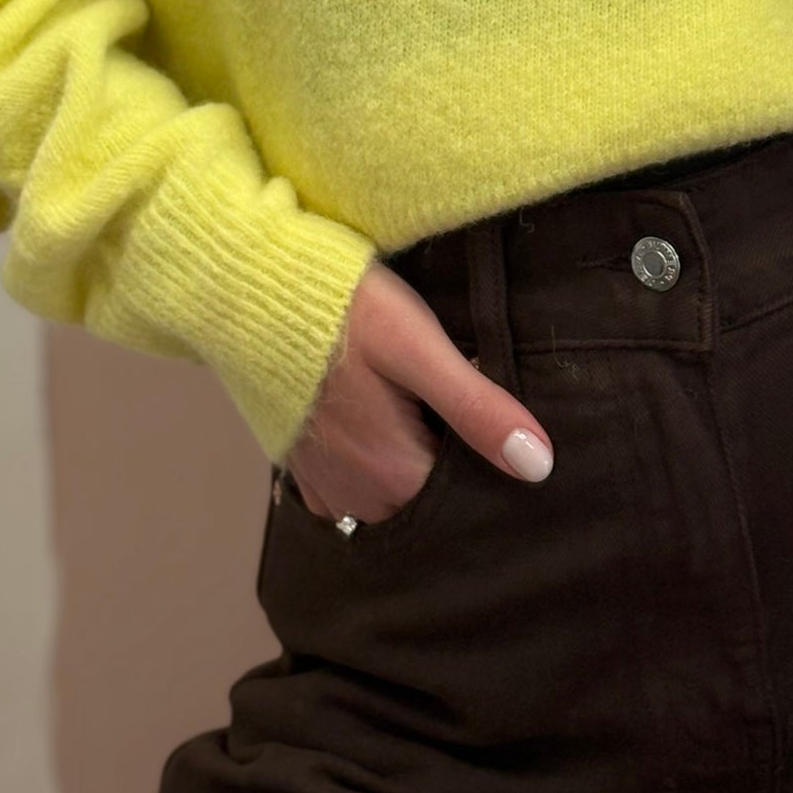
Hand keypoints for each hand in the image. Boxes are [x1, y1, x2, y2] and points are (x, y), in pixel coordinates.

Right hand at [282, 260, 555, 523]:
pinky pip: (358, 490)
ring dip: (418, 467)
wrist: (253, 291)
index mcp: (394, 475)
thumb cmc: (343, 311)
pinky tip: (390, 425)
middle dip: (455, 467)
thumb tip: (539, 465)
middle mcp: (359, 497)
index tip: (506, 430)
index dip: (493, 465)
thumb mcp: (418, 347)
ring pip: (396, 499)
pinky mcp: (305, 470)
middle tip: (472, 413)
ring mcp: (327, 487)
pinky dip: (380, 468)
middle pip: (432, 501)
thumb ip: (476, 408)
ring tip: (433, 414)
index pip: (470, 500)